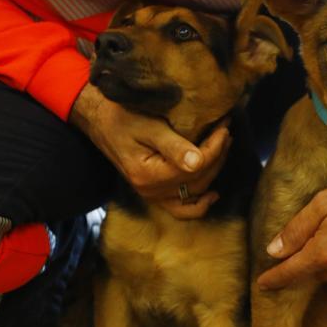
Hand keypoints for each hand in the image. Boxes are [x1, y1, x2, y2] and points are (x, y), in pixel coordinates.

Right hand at [69, 83, 230, 218]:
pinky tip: (212, 193)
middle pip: (198, 180)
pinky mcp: (154, 193)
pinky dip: (198, 204)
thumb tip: (198, 162)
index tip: (224, 126)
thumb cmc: (121, 117)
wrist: (99, 120)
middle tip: (226, 131)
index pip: (196, 166)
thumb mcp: (148, 127)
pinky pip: (180, 209)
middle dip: (218, 155)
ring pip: (194, 192)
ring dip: (213, 171)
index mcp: (148, 174)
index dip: (215, 147)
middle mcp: (150, 191)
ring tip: (223, 147)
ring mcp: (152, 195)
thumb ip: (173, 146)